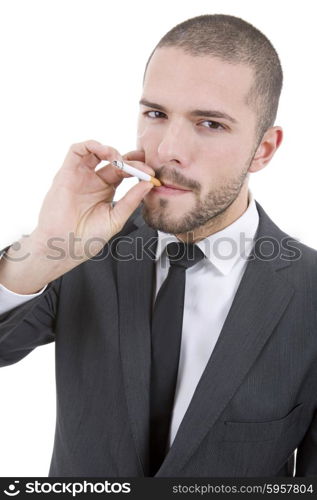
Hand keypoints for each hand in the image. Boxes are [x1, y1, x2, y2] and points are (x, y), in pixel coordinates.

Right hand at [30, 140, 153, 262]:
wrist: (65, 246)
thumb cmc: (87, 238)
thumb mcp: (116, 218)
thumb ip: (131, 200)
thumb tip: (148, 184)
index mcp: (106, 190)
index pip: (125, 172)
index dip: (139, 169)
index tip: (151, 174)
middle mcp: (93, 180)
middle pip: (113, 160)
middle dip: (129, 158)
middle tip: (142, 163)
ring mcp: (80, 176)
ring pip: (95, 151)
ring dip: (110, 149)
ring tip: (120, 160)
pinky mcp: (66, 173)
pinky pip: (76, 151)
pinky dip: (91, 145)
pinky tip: (104, 153)